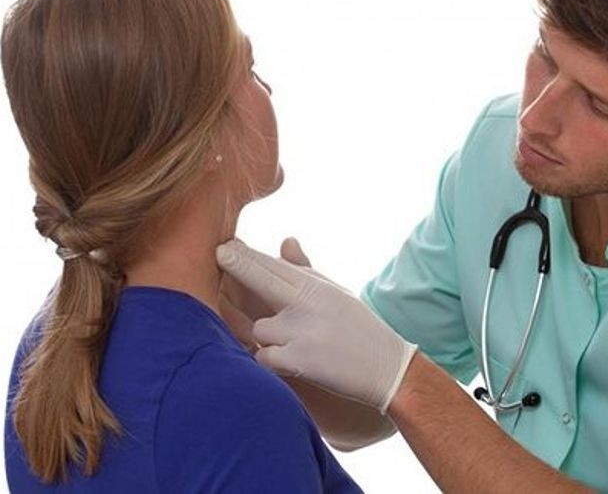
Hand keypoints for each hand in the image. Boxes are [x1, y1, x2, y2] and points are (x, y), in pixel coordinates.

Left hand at [216, 239, 417, 413]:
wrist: (389, 368)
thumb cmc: (359, 330)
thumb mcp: (336, 293)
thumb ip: (306, 271)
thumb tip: (286, 240)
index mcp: (318, 286)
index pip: (276, 265)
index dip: (247, 255)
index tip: (224, 246)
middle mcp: (310, 302)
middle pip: (262, 279)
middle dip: (237, 265)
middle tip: (218, 255)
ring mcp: (304, 330)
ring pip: (260, 329)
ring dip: (268, 339)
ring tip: (293, 346)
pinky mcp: (301, 359)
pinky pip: (265, 357)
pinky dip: (272, 363)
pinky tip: (293, 364)